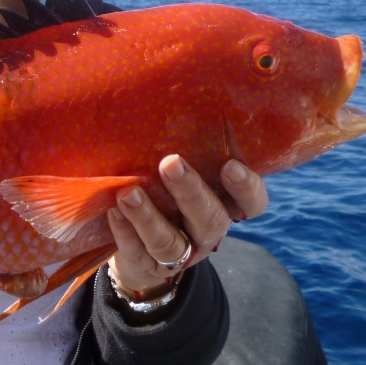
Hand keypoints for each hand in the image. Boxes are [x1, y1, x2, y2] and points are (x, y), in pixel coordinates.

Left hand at [107, 155, 267, 296]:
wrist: (137, 250)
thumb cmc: (163, 194)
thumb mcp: (177, 174)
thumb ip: (183, 150)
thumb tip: (160, 97)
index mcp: (222, 205)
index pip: (251, 203)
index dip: (246, 188)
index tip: (230, 165)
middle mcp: (206, 232)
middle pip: (210, 220)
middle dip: (191, 192)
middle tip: (170, 163)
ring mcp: (180, 254)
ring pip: (170, 243)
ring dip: (149, 217)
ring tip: (128, 193)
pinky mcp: (148, 267)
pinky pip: (138, 253)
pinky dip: (125, 232)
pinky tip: (113, 212)